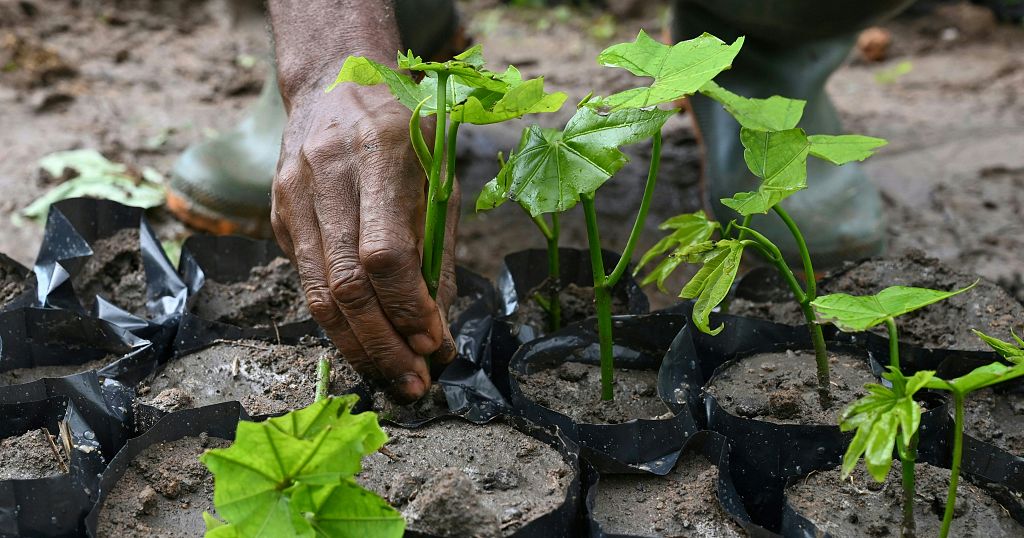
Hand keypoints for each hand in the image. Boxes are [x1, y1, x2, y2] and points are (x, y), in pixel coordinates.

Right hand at [271, 82, 457, 402]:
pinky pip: (307, 281)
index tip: (434, 343)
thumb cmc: (404, 130)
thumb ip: (437, 248)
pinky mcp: (279, 214)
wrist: (336, 82)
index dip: (409, 308)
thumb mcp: (438, 173)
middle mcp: (327, 173)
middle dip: (383, 346)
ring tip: (392, 378)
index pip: (385, 252)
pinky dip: (338, 322)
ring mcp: (293, 194)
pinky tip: (365, 344)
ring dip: (358, 347)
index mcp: (379, 151)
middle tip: (415, 383)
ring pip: (318, 292)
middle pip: (346, 284)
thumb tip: (439, 329)